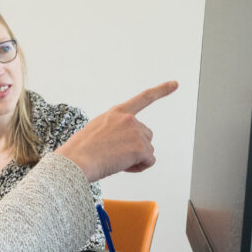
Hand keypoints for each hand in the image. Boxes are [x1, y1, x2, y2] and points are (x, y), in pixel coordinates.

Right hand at [56, 81, 178, 182]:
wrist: (76, 161)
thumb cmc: (80, 151)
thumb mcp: (96, 131)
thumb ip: (114, 131)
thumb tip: (122, 146)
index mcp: (116, 113)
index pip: (143, 98)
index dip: (161, 90)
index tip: (175, 84)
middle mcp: (129, 119)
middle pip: (146, 135)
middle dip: (135, 147)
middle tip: (114, 156)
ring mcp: (136, 132)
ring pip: (147, 150)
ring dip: (136, 158)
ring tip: (114, 161)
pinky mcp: (140, 147)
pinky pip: (149, 161)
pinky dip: (139, 167)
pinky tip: (122, 166)